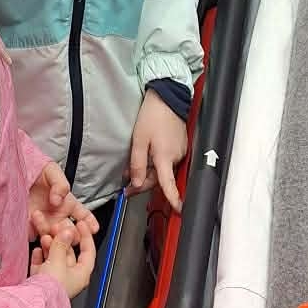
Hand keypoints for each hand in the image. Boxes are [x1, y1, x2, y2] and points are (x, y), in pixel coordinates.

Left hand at [28, 161, 98, 243]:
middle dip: (72, 234)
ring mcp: (44, 223)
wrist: (14, 173)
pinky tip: (38, 230)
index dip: (90, 223)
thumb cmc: (35, 172)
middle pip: (71, 232)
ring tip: (50, 226)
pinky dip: (39, 236)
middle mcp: (57, 216)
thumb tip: (58, 200)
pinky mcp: (29, 227)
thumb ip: (60, 184)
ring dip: (55, 236)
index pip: (83, 215)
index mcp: (67, 204)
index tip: (94, 228)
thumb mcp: (52, 171)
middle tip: (67, 228)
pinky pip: (36, 236)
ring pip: (55, 237)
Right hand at [31, 220, 96, 298]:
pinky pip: (42, 266)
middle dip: (61, 240)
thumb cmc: (51, 288)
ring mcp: (56, 280)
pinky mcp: (42, 283)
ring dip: (50, 246)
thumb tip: (67, 233)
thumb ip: (62, 244)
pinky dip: (40, 257)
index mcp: (81, 274)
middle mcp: (70, 278)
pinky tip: (37, 250)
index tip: (81, 224)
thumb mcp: (58, 261)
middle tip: (55, 228)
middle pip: (69, 253)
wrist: (34, 302)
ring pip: (55, 258)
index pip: (88, 251)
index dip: (86, 236)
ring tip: (44, 237)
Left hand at [128, 90, 187, 212]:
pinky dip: (156, 163)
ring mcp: (179, 151)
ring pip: (162, 170)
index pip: (168, 184)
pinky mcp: (180, 146)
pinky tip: (146, 157)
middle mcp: (175, 157)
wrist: (167, 97)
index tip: (178, 209)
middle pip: (159, 178)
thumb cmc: (153, 116)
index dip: (172, 198)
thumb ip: (137, 164)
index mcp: (165, 157)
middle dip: (143, 183)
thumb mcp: (138, 140)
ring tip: (132, 168)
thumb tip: (136, 182)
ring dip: (148, 173)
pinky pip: (166, 161)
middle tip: (127, 187)